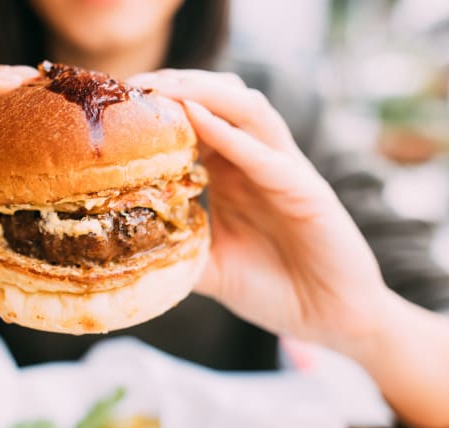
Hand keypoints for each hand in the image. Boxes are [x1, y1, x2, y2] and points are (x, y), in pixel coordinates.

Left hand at [129, 70, 395, 353]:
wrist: (333, 320)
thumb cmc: (276, 290)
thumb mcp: (211, 269)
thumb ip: (177, 252)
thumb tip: (123, 254)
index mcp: (235, 173)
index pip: (197, 120)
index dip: (160, 107)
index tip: (116, 105)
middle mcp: (260, 162)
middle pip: (220, 99)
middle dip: (176, 85)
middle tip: (131, 86)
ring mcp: (286, 171)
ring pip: (247, 109)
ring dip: (203, 92)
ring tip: (161, 89)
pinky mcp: (308, 191)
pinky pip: (267, 156)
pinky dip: (231, 135)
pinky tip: (197, 119)